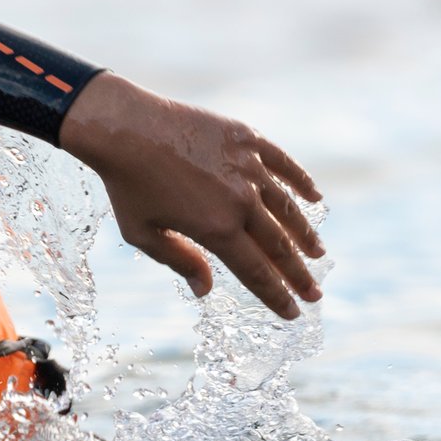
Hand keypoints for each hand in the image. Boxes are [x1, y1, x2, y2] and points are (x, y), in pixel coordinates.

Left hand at [59, 72, 324, 319]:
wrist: (123, 127)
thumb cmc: (126, 185)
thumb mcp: (142, 233)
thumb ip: (178, 261)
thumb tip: (204, 290)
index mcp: (216, 228)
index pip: (256, 271)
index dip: (276, 295)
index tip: (293, 313)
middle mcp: (240, 199)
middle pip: (278, 245)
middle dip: (299, 274)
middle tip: (314, 294)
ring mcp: (248, 166)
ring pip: (286, 207)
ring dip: (305, 233)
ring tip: (317, 253)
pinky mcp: (247, 139)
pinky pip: (283, 163)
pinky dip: (301, 182)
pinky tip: (314, 198)